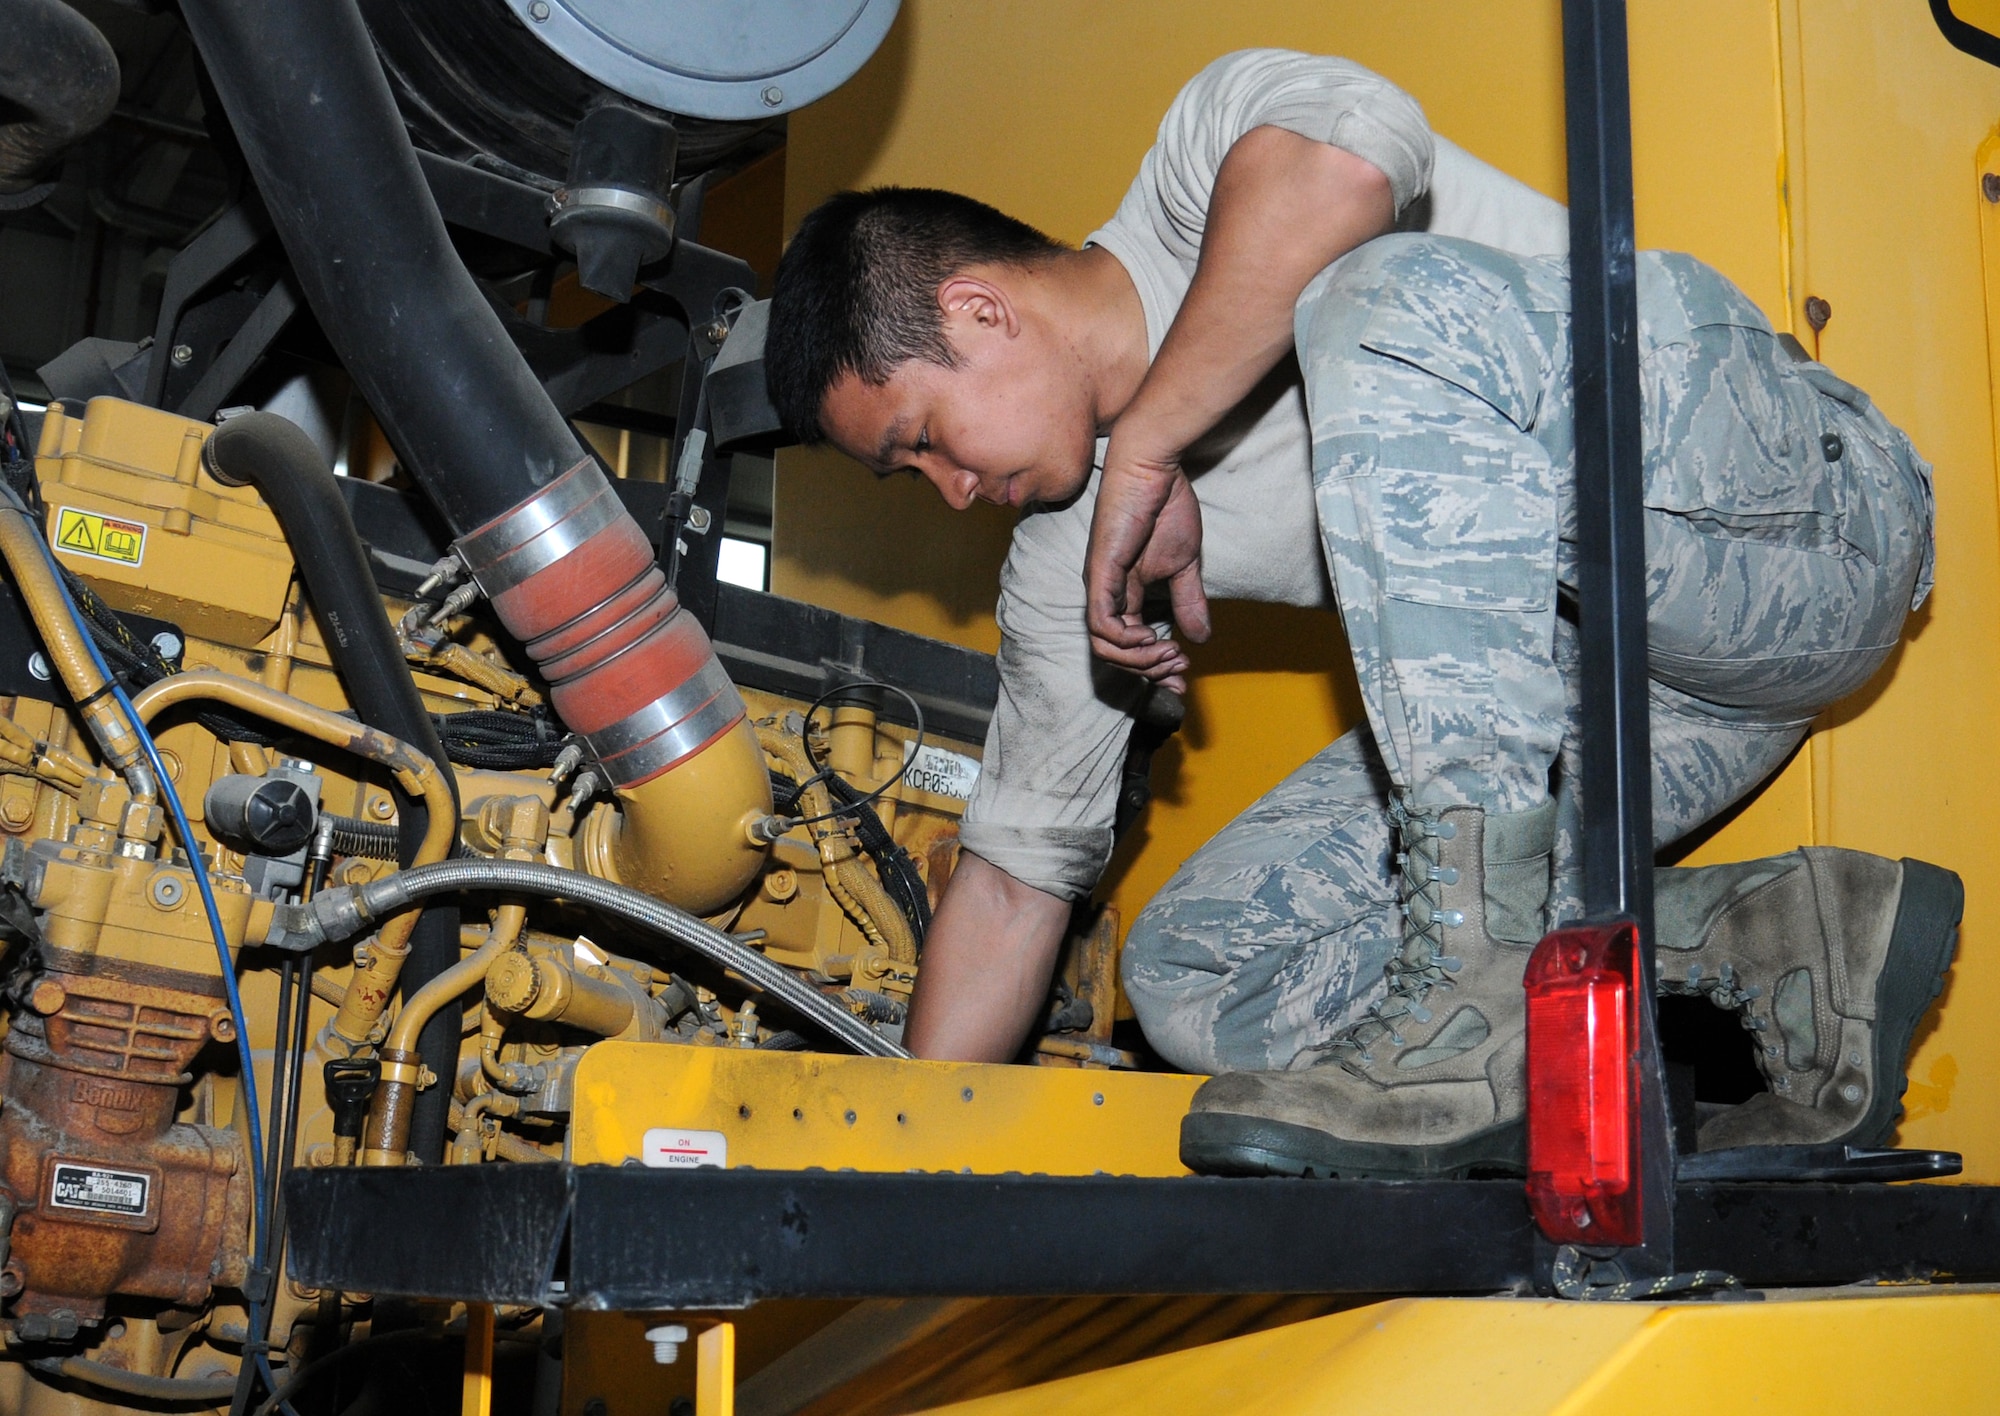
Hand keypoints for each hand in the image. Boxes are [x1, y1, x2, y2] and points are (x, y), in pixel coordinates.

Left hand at [1084, 446, 1209, 692]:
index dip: (1154, 668)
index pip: (1130, 644)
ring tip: (1168, 653)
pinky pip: (1101, 622)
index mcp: (1124, 593)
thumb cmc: (1165, 508)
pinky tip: (1149, 637)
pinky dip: (1124, 639)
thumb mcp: (1184, 565)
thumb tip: (1201, 638)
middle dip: (1148, 670)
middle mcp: (1106, 594)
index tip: (1181, 680)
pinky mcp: (1099, 573)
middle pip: (1113, 653)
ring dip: (1138, 659)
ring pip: (1103, 645)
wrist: (1154, 469)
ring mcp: (1099, 585)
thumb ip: (1188, 601)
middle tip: (1177, 666)